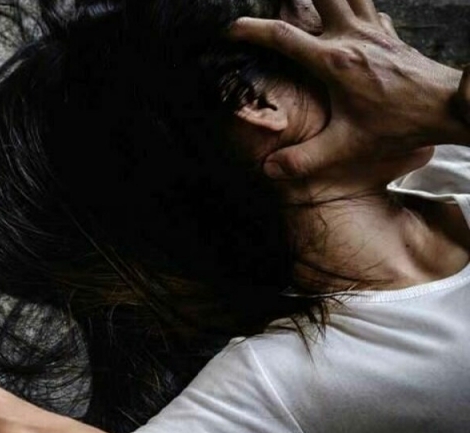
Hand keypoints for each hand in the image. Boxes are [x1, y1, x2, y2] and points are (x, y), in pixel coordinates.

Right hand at [230, 0, 466, 178]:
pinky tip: (350, 18)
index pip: (282, 37)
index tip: (229, 31)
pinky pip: (370, 8)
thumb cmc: (399, 126)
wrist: (450, 108)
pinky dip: (355, 7)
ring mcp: (374, 31)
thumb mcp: (348, 148)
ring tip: (311, 0)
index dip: (250, 30)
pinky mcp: (391, 35)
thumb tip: (270, 170)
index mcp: (334, 62)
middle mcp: (352, 37)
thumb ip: (305, 160)